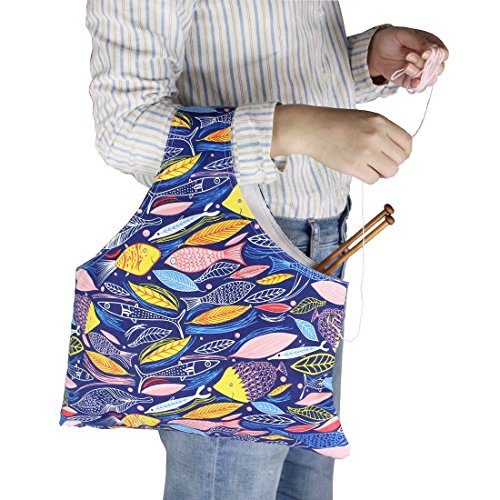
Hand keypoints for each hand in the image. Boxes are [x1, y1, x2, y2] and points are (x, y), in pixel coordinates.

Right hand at [271, 104, 411, 184]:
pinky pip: (373, 179)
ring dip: (381, 172)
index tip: (394, 156)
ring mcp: (366, 151)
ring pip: (390, 172)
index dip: (403, 152)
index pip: (407, 142)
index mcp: (380, 121)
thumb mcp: (364, 117)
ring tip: (368, 166)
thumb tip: (395, 151)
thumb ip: (381, 130)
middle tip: (378, 163)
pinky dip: (368, 177)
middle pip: (400, 160)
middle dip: (391, 164)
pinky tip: (358, 169)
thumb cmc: (334, 123)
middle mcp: (376, 135)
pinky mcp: (354, 166)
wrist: (311, 128)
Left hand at [368, 26, 448, 91]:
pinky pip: (419, 88)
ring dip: (419, 74)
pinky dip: (417, 86)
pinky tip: (412, 82)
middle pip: (439, 69)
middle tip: (409, 56)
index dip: (438, 56)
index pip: (443, 54)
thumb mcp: (404, 35)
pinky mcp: (410, 81)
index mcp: (432, 45)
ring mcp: (420, 72)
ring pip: (430, 80)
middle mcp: (429, 60)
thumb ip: (418, 42)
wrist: (376, 50)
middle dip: (426, 65)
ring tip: (406, 66)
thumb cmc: (392, 38)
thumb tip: (431, 51)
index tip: (425, 53)